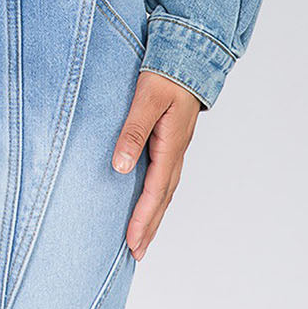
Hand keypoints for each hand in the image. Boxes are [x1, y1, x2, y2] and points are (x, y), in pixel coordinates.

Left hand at [112, 71, 200, 259]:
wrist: (188, 55)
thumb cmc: (166, 74)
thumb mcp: (146, 99)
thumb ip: (133, 131)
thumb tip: (119, 166)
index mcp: (170, 146)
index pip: (154, 191)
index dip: (142, 219)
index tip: (131, 243)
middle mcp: (175, 152)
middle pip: (162, 199)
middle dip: (150, 227)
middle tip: (136, 253)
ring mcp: (175, 148)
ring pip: (164, 190)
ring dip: (154, 215)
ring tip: (141, 237)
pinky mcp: (171, 141)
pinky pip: (164, 176)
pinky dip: (156, 196)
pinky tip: (148, 201)